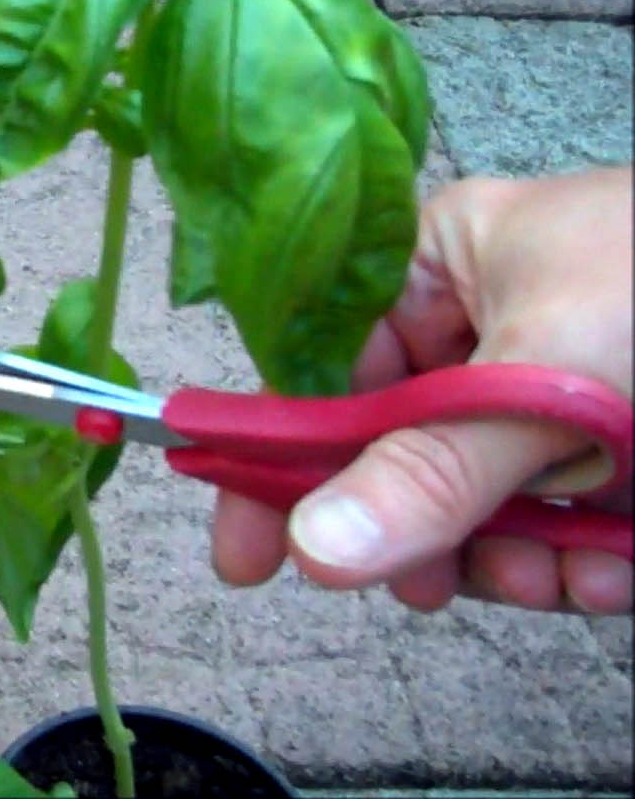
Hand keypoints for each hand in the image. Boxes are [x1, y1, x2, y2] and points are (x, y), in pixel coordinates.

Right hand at [213, 166, 633, 613]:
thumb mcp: (549, 381)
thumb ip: (430, 471)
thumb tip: (316, 546)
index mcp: (439, 261)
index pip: (318, 362)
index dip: (280, 458)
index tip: (251, 553)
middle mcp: (485, 322)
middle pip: (396, 449)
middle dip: (426, 529)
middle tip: (430, 587)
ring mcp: (552, 388)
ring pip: (479, 499)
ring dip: (513, 557)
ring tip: (562, 575)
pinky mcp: (614, 446)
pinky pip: (556, 518)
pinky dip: (579, 558)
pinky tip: (614, 568)